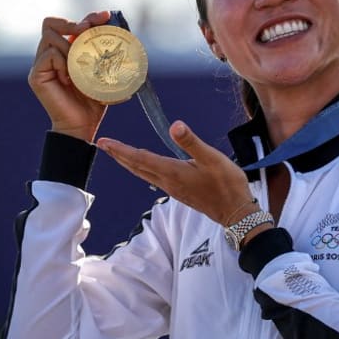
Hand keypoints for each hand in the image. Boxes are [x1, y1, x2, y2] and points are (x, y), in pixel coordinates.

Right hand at [27, 10, 111, 142]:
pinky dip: (63, 62)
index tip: (106, 16)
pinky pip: (49, 55)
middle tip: (87, 29)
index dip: (88, 17)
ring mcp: (41, 64)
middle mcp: (49, 54)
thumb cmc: (93, 101)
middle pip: (51, 23)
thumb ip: (106, 54)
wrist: (82, 126)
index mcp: (64, 51)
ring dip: (69, 46)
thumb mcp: (103, 73)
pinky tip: (70, 79)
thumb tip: (124, 33)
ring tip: (79, 66)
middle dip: (72, 22)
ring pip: (50, 37)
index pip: (70, 24)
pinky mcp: (36, 75)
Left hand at [97, 121, 256, 225]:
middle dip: (118, 155)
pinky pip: (153, 177)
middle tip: (102, 144)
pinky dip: (142, 168)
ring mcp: (173, 188)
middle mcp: (168, 181)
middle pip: (136, 167)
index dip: (120, 149)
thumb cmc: (227, 185)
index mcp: (172, 172)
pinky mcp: (179, 191)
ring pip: (143, 173)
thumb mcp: (212, 159)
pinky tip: (144, 165)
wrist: (235, 213)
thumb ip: (192, 142)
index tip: (103, 142)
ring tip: (117, 153)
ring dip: (128, 162)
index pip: (139, 158)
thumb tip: (175, 125)